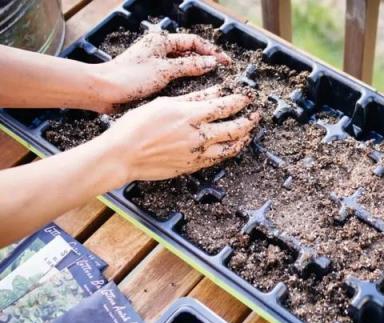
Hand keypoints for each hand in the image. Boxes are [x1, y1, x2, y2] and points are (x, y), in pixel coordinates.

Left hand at [92, 32, 230, 112]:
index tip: (225, 62)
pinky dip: (186, 81)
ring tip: (212, 81)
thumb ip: (190, 66)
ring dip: (197, 71)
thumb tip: (211, 63)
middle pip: (189, 52)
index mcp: (162, 41)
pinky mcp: (151, 78)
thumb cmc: (129, 77)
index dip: (211, 51)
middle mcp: (159, 50)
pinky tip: (193, 91)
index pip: (194, 42)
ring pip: (183, 65)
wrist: (104, 91)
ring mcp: (155, 64)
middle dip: (206, 60)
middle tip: (223, 71)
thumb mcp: (164, 70)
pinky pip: (174, 76)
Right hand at [100, 87, 258, 181]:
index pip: (226, 106)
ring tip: (249, 131)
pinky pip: (218, 159)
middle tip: (256, 114)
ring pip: (231, 146)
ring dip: (244, 137)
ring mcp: (197, 153)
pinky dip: (229, 151)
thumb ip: (193, 98)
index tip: (248, 96)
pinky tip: (232, 146)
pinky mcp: (192, 166)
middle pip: (235, 127)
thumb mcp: (165, 103)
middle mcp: (198, 135)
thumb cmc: (137, 126)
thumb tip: (215, 91)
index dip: (241, 100)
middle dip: (250, 119)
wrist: (123, 155)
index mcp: (191, 115)